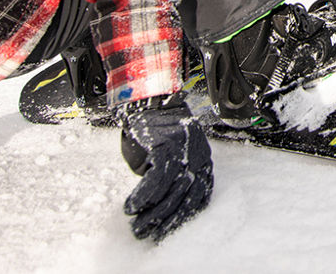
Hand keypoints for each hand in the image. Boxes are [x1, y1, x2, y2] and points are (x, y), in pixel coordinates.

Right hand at [119, 93, 212, 241]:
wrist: (148, 100)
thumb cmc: (154, 129)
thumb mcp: (168, 157)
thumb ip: (169, 178)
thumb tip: (158, 205)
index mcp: (202, 160)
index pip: (199, 197)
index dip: (183, 217)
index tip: (167, 231)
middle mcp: (198, 156)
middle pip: (186, 198)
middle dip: (166, 221)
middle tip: (147, 234)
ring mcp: (184, 151)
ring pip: (172, 192)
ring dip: (152, 214)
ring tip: (137, 226)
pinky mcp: (167, 146)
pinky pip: (156, 179)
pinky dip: (143, 197)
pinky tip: (132, 207)